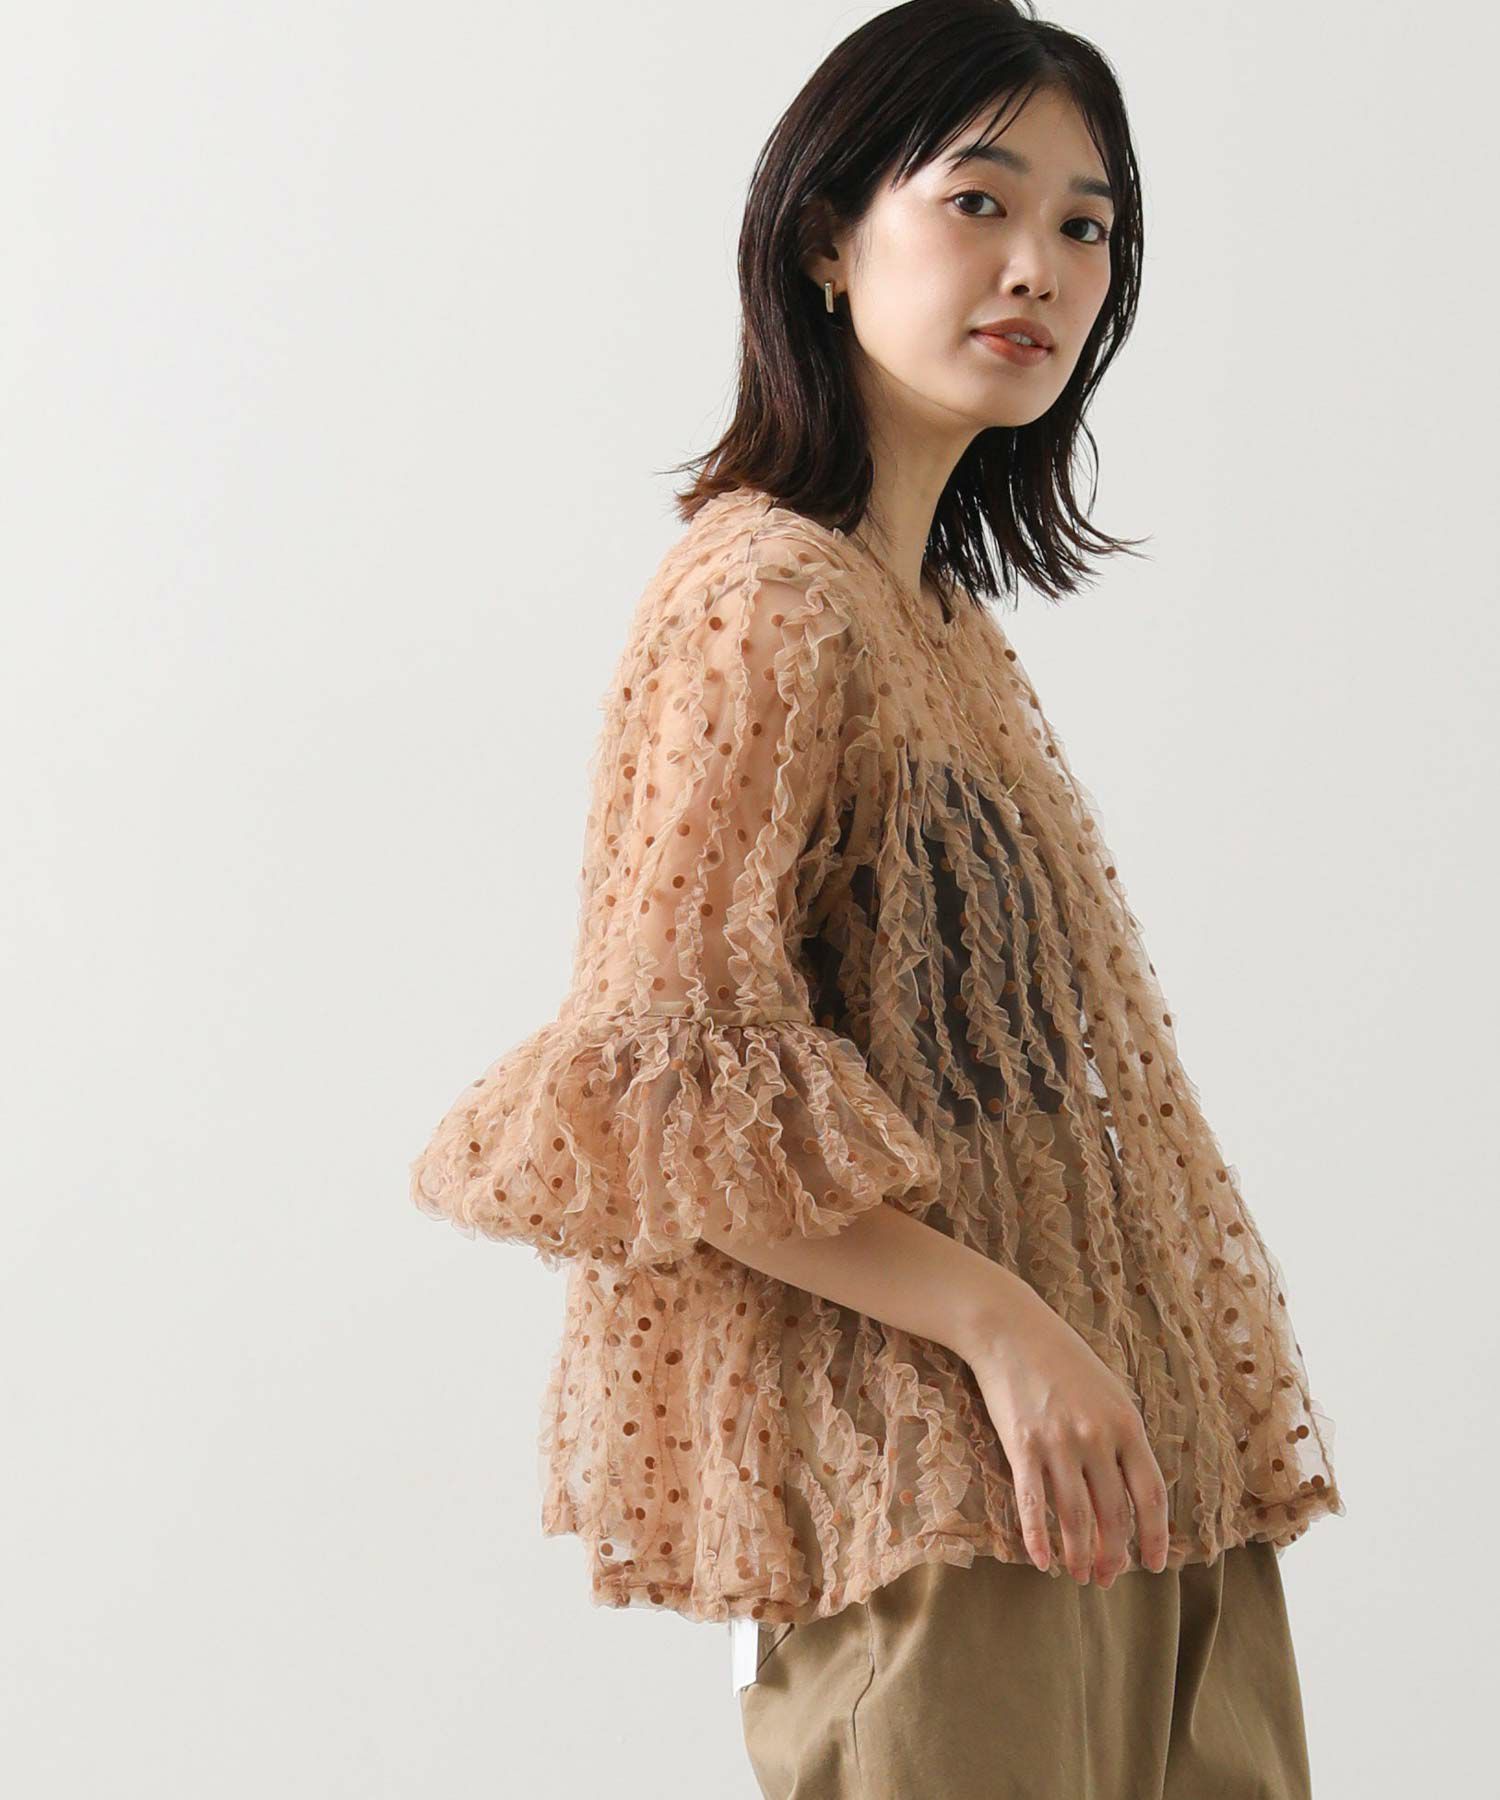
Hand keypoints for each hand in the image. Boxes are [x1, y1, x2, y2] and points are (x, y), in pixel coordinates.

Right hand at [962, 1291, 1170, 1586]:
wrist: (1011, 1329)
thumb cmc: (1063, 1358)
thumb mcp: (1109, 1390)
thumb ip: (1123, 1436)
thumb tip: (1133, 1487)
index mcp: (1126, 1423)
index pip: (1151, 1494)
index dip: (1154, 1536)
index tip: (1153, 1565)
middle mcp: (1097, 1437)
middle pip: (1114, 1513)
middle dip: (1114, 1553)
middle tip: (1108, 1577)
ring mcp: (1059, 1442)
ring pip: (1076, 1516)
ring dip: (1079, 1554)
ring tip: (1080, 1574)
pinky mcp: (1022, 1445)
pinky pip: (1033, 1503)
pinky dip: (1038, 1538)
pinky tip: (1041, 1562)